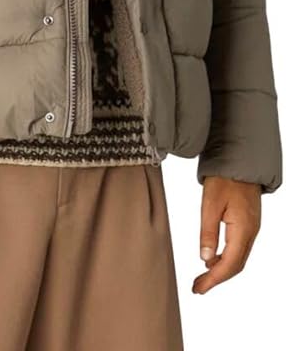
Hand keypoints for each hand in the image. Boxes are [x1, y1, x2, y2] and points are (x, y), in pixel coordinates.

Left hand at [192, 175, 261, 293]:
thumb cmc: (225, 178)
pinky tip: (212, 257)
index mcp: (243, 230)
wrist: (241, 160)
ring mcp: (252, 229)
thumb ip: (208, 232)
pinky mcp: (248, 224)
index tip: (199, 288)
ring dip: (221, 269)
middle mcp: (251, 233)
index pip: (229, 264)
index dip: (214, 280)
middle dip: (217, 279)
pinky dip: (226, 257)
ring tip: (202, 275)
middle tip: (198, 286)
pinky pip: (239, 248)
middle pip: (236, 265)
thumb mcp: (210, 204)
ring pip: (238, 258)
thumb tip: (205, 258)